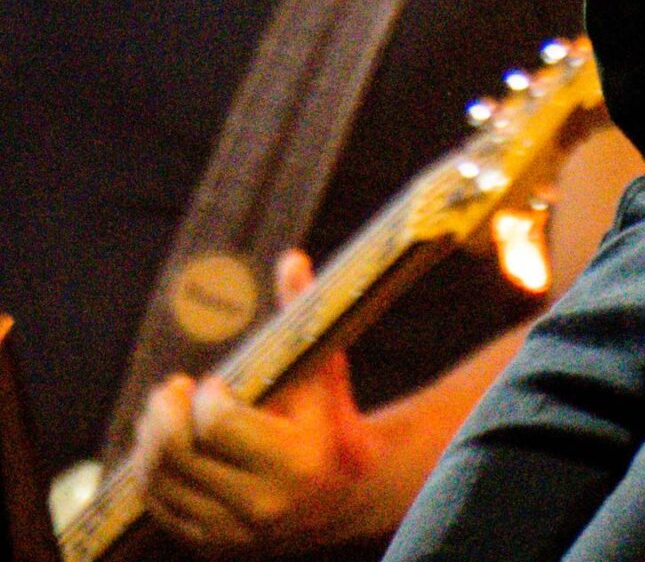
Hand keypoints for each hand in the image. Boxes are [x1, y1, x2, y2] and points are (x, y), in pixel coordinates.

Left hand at [134, 253, 387, 550]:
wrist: (343, 493)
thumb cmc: (329, 416)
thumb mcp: (325, 368)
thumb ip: (305, 315)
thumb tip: (291, 261)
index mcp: (295, 459)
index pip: (218, 426)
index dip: (204, 397)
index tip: (211, 380)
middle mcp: (262, 503)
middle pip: (180, 455)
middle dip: (164, 414)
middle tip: (169, 389)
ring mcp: (233, 530)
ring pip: (162, 484)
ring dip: (150, 441)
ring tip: (161, 412)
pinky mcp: (212, 543)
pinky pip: (161, 509)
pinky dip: (150, 475)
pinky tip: (160, 446)